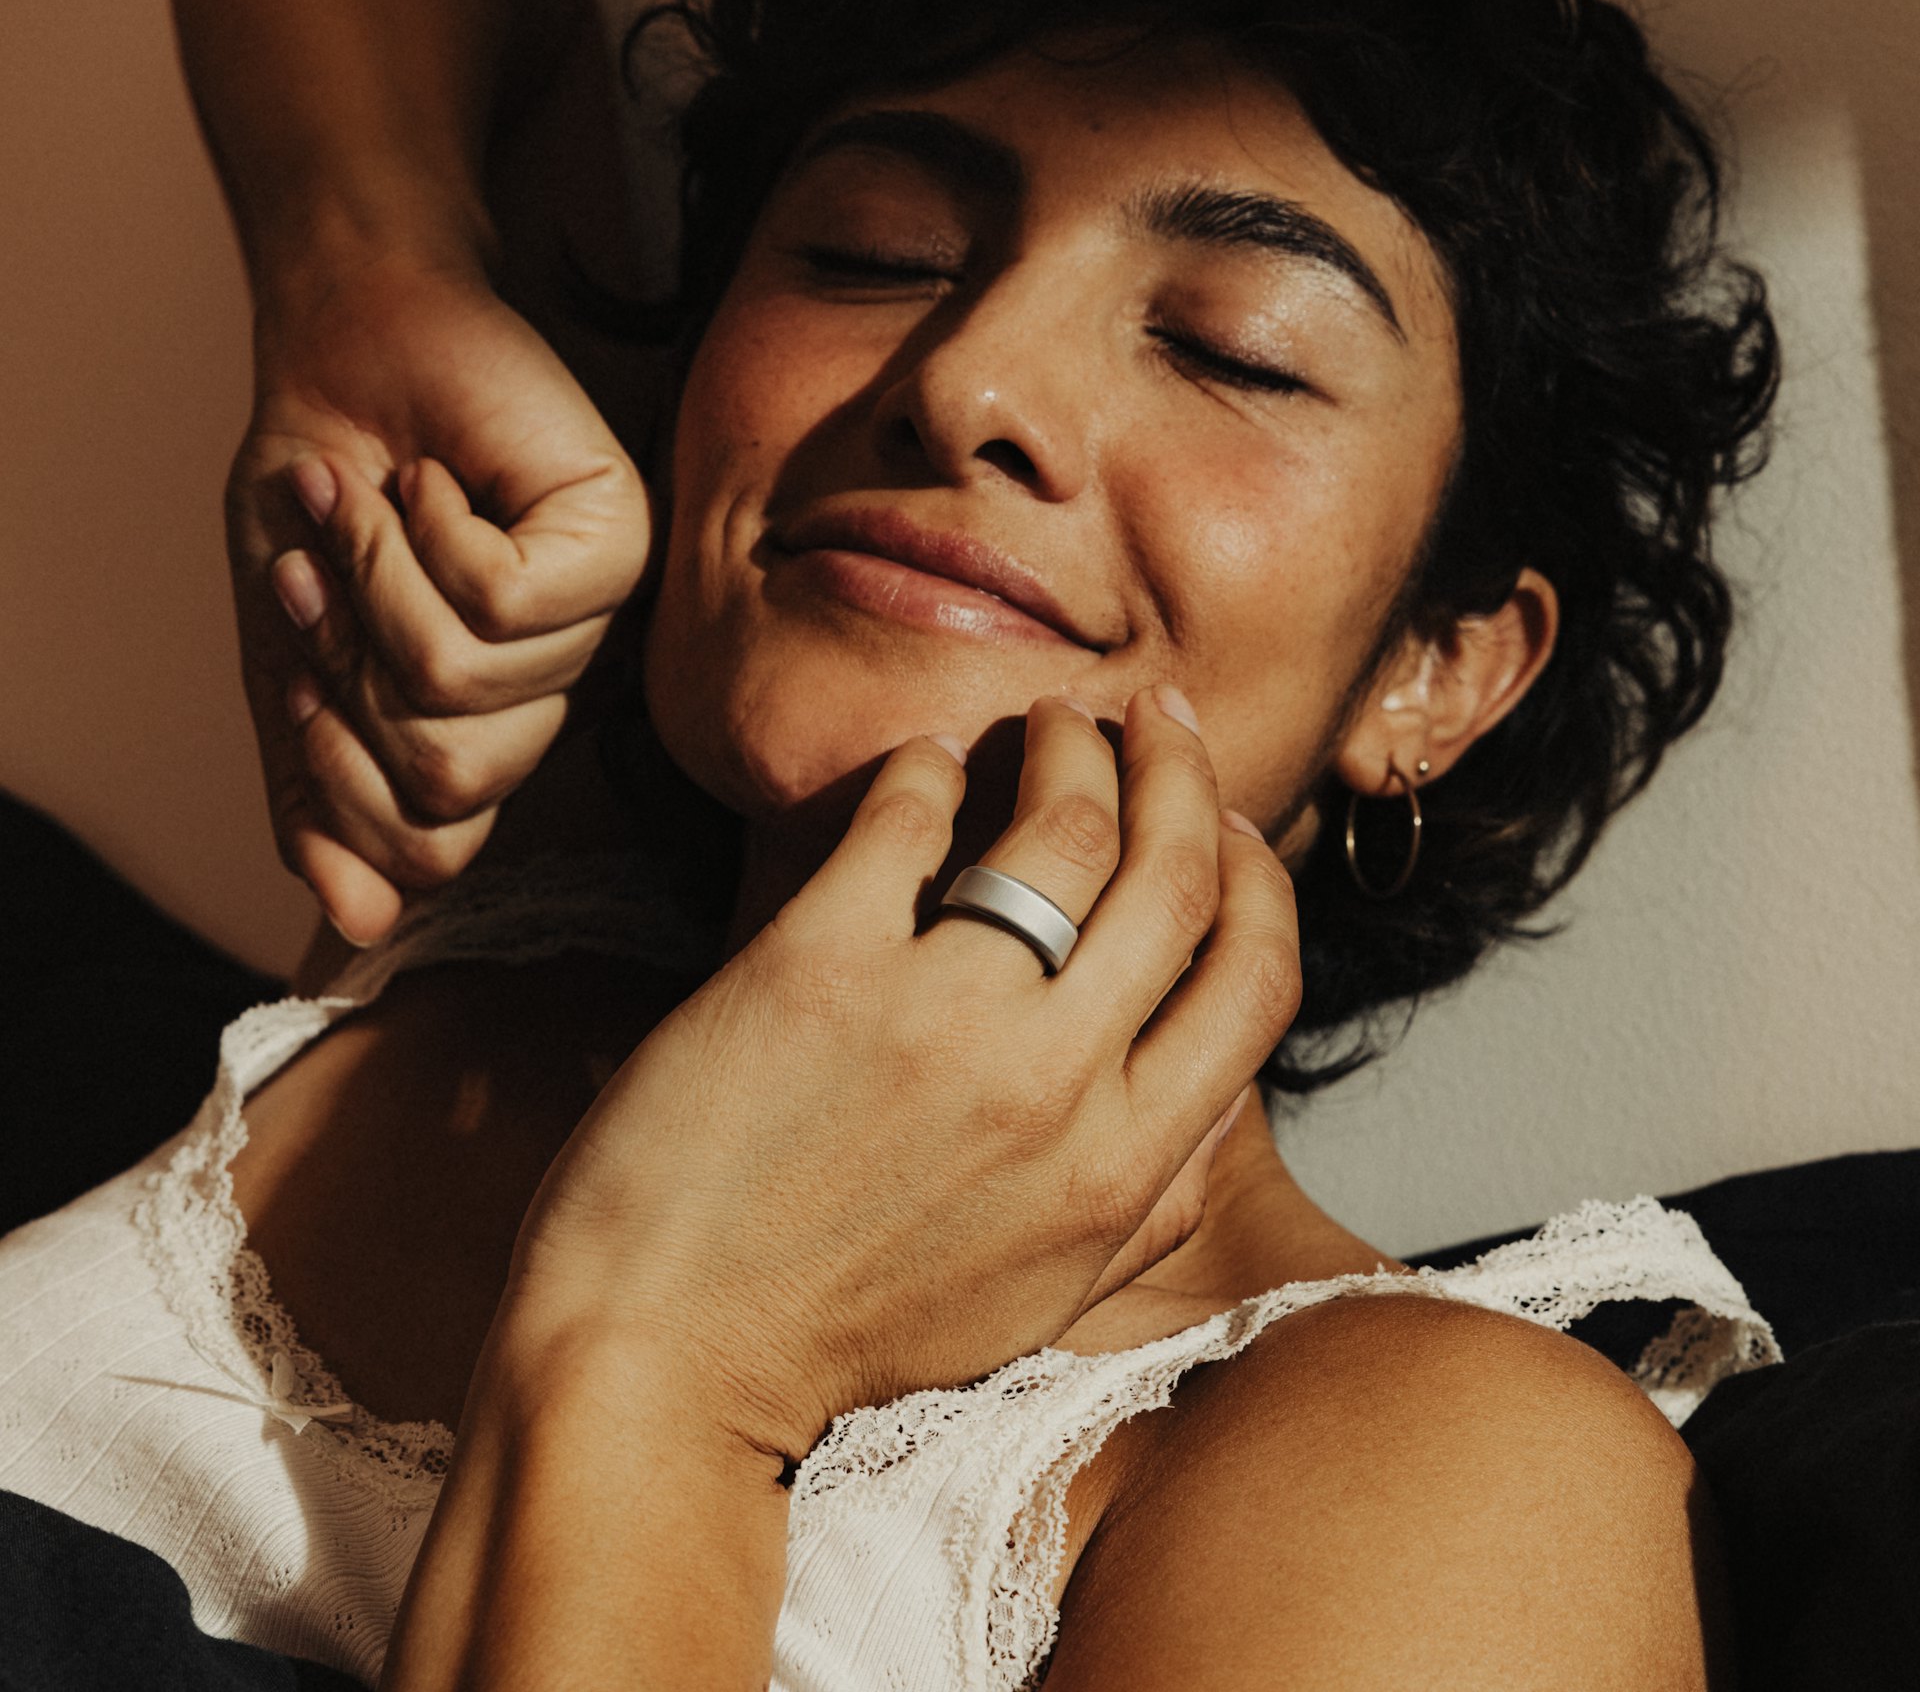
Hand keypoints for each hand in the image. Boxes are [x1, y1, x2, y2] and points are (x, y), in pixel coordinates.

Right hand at [228, 252, 652, 943]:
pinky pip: (501, 601)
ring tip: (376, 509)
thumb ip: (318, 786)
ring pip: (466, 686)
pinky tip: (438, 482)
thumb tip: (360, 922)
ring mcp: (600, 621)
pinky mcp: (618, 542)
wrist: (345, 341)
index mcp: (493, 730)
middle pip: (450, 779)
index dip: (335, 771)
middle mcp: (559, 690)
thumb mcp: (295, 653)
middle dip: (348, 670)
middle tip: (327, 572)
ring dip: (375, 584)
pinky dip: (424, 535)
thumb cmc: (327, 486)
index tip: (298, 661)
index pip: (433, 847)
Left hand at [504, 688, 1299, 1466]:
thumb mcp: (1037, 1299)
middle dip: (1181, 771)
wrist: (659, 1360)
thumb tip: (1221, 1098)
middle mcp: (1054, 1085)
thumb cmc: (840, 1336)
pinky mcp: (819, 966)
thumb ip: (1148, 1204)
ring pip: (1066, 825)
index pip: (1256, 981)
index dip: (1257, 878)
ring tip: (1048, 723)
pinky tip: (927, 763)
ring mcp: (940, 1017)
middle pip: (1175, 874)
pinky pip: (908, 816)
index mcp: (1119, 1170)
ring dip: (1071, 747)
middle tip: (1154, 718)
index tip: (1222, 823)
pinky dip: (929, 767)